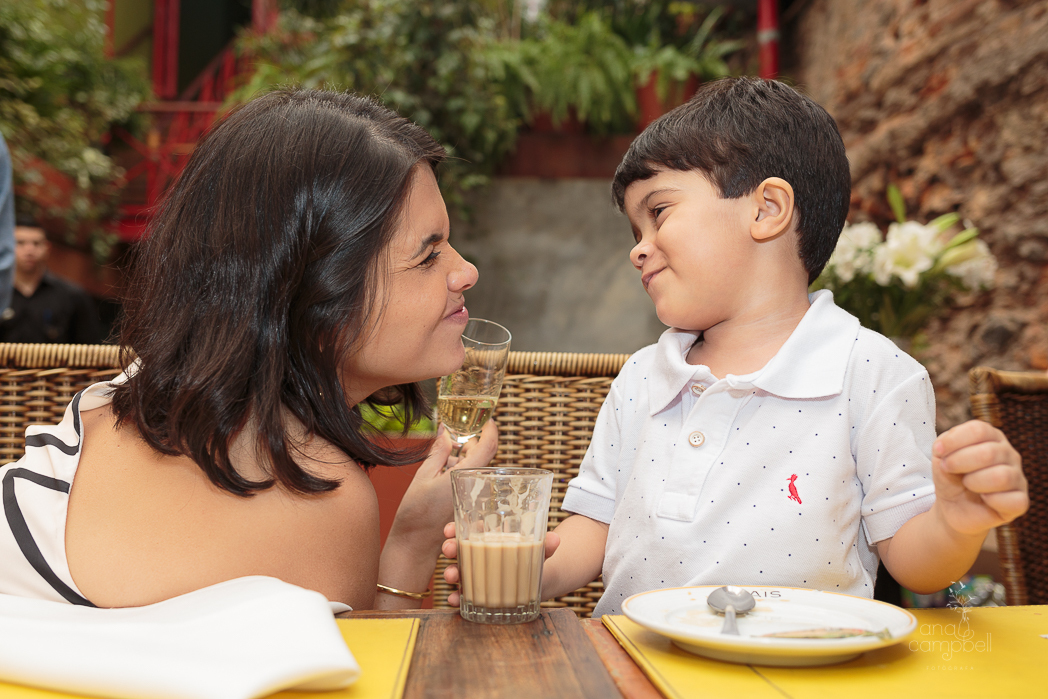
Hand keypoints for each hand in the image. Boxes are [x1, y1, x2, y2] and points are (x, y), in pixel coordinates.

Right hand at [386, 420, 498, 554]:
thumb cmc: (416, 512)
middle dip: (470, 444)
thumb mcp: (423, 476)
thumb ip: (438, 451)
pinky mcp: (472, 506)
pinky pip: (473, 482)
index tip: (486, 418)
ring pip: (477, 469)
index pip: (489, 446)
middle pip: (483, 456)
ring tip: (441, 461)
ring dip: (464, 459)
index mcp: (466, 476)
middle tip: (451, 440)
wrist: (415, 545)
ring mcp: (476, 498)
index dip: (490, 428)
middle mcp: (477, 487)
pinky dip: (461, 474)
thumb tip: (446, 431)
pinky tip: (443, 477)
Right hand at [441, 522, 560, 606]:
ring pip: (458, 571)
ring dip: (450, 573)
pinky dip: (457, 598)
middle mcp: (478, 556)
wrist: (539, 583)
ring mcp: (476, 575)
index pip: (468, 530)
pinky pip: (463, 595)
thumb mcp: (540, 552)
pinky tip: (454, 600)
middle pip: (458, 549)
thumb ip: (546, 546)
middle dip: (450, 547)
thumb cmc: (534, 560)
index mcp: (489, 539)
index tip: (449, 529)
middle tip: (449, 550)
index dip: (454, 528)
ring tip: (452, 577)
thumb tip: (555, 540)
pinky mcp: (478, 593)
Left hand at [931, 419, 1027, 535]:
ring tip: (967, 484)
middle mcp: (1009, 454)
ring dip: (974, 482)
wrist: (954, 507)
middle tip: (948, 469)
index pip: (978, 430)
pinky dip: (992, 501)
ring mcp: (1018, 477)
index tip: (939, 452)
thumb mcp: (940, 457)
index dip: (954, 441)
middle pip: (988, 453)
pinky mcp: (1021, 501)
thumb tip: (944, 447)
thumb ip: (944, 446)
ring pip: (1002, 477)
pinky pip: (1014, 500)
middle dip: (959, 462)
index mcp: (991, 437)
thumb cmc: (951, 477)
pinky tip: (984, 499)